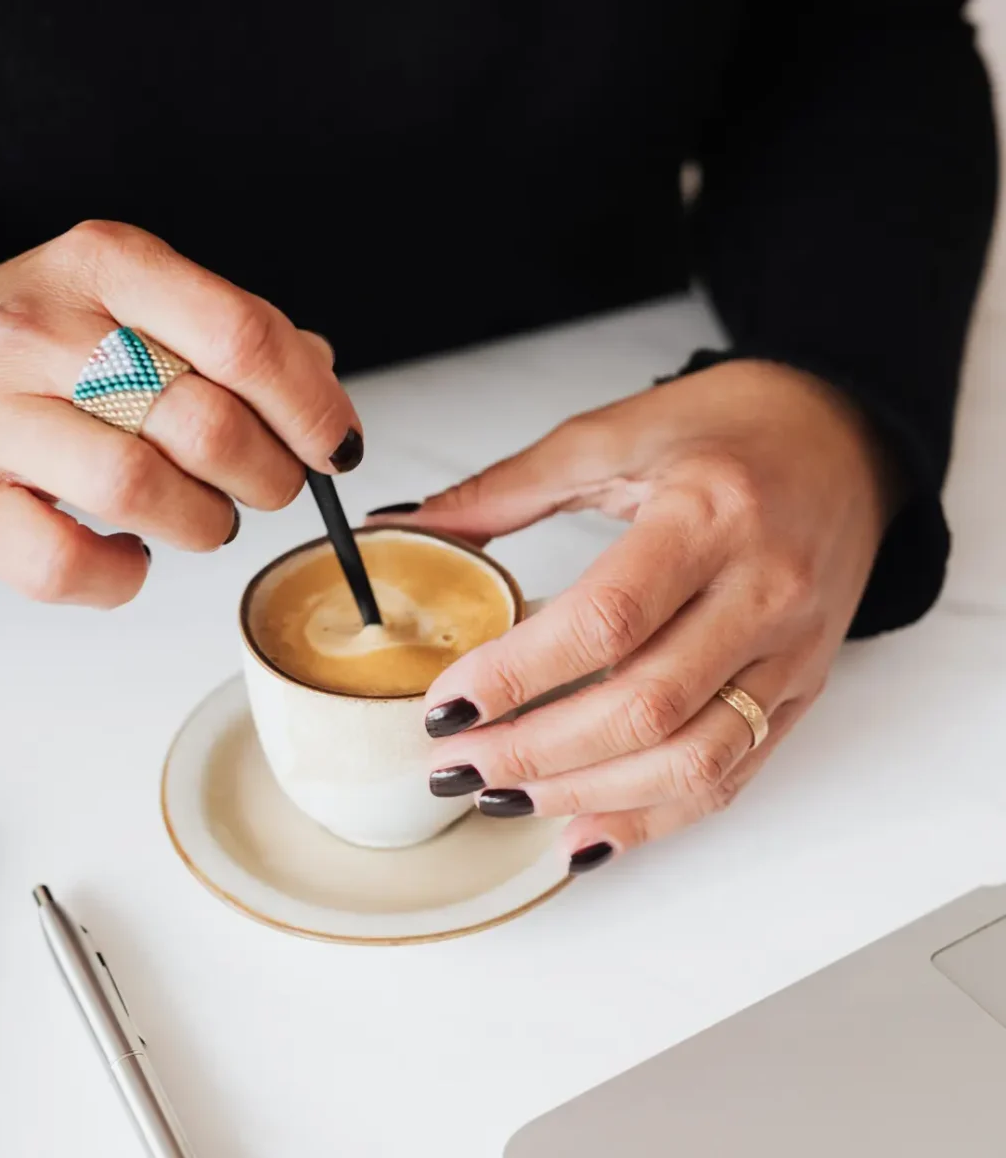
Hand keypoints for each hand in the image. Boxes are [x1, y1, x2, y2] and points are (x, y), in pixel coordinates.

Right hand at [0, 220, 359, 606]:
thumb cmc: (43, 345)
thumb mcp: (133, 298)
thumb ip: (232, 333)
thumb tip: (323, 380)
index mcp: (107, 265)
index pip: (241, 335)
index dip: (310, 406)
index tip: (335, 446)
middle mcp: (43, 331)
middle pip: (205, 422)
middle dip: (268, 476)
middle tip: (269, 488)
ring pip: (139, 489)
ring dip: (205, 523)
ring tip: (207, 517)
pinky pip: (66, 562)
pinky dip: (124, 576)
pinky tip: (135, 554)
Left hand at [372, 361, 896, 871]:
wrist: (845, 437)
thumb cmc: (732, 426)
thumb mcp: (614, 435)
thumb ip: (508, 488)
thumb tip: (410, 525)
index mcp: (709, 515)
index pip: (606, 621)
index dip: (518, 675)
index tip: (447, 706)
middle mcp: (763, 591)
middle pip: (644, 706)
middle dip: (535, 751)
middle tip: (456, 765)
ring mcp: (792, 650)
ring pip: (692, 759)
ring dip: (588, 794)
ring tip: (504, 797)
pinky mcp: (803, 688)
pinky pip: (733, 773)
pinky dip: (655, 816)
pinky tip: (587, 830)